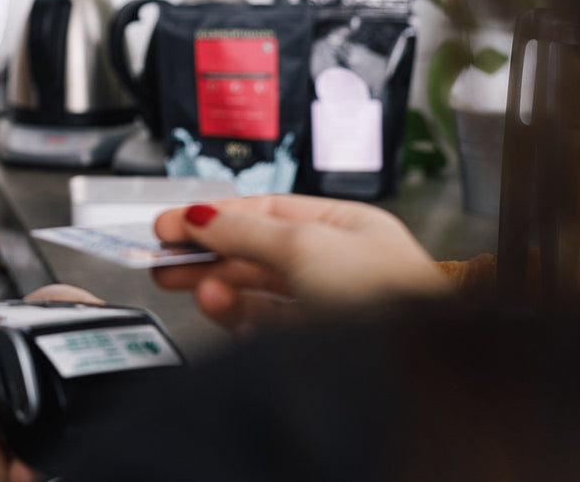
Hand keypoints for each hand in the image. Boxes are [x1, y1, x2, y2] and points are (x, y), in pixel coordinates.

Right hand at [152, 195, 448, 333]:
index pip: (268, 210)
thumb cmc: (388, 296)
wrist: (416, 369)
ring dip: (215, 283)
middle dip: (206, 251)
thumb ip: (245, 229)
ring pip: (256, 289)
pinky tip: (214, 304)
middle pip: (255, 250)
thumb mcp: (304, 243)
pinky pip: (263, 323)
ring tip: (180, 281)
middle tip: (162, 255)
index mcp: (346, 226)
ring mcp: (327, 307)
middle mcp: (338, 263)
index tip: (172, 223)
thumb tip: (200, 217)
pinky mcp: (316, 347)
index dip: (217, 216)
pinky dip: (234, 313)